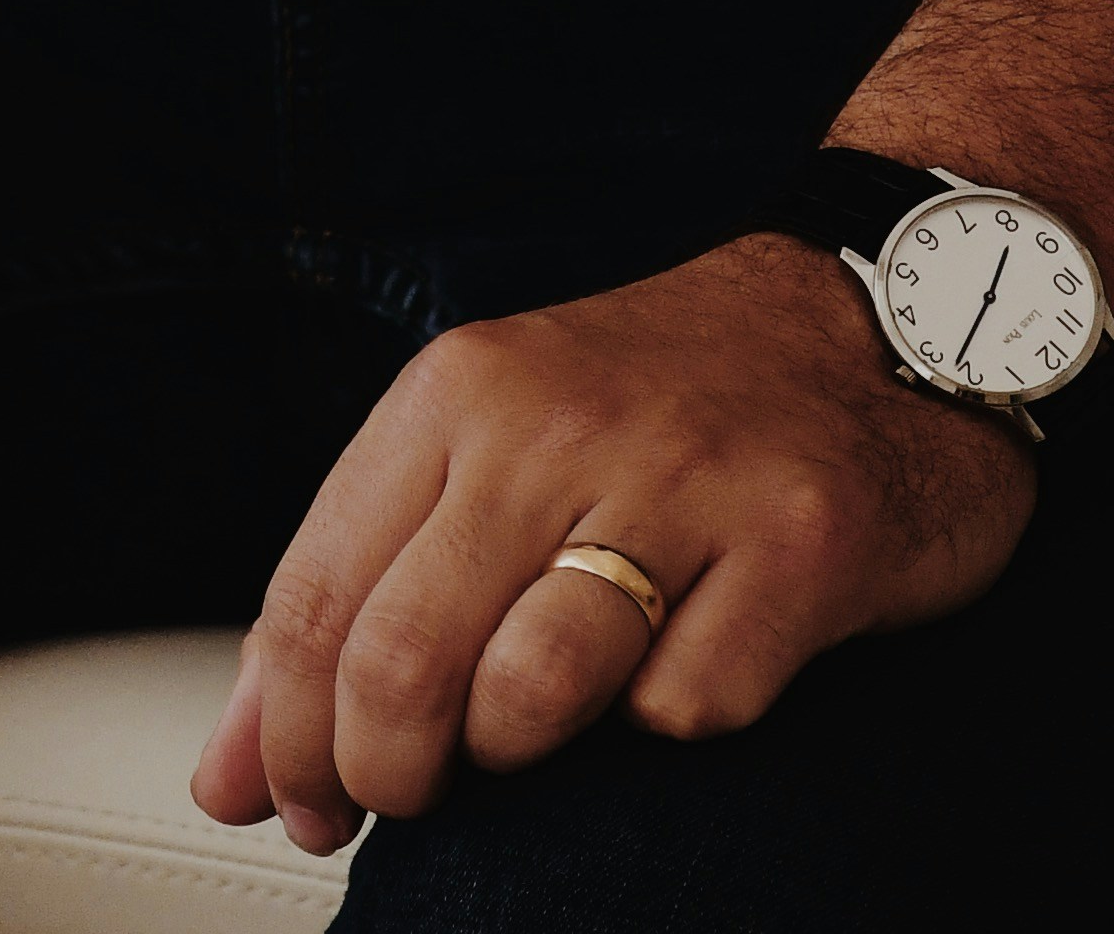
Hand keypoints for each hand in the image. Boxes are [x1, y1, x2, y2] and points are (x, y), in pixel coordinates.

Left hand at [184, 242, 1034, 855]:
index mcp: (459, 392)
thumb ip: (359, 595)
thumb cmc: (666, 402)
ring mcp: (683, 483)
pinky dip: (671, 723)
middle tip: (410, 802)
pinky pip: (687, 708)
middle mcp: (557, 425)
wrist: (880, 309)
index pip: (316, 598)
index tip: (294, 804)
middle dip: (384, 774)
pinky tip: (688, 667)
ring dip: (518, 754)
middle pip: (402, 662)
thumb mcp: (494, 444)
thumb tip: (232, 776)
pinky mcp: (799, 545)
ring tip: (540, 732)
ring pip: (529, 698)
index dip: (285, 737)